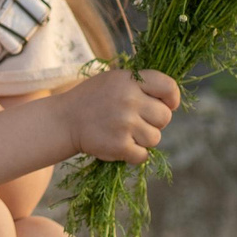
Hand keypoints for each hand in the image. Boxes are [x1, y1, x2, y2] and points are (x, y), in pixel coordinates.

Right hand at [59, 67, 179, 162]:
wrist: (65, 120)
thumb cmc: (94, 99)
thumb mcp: (115, 80)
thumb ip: (141, 85)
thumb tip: (170, 101)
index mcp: (130, 80)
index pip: (168, 86)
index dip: (172, 98)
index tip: (167, 105)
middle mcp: (129, 100)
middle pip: (165, 117)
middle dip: (155, 122)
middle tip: (136, 121)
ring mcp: (124, 123)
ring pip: (155, 138)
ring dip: (143, 139)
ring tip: (124, 132)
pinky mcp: (119, 145)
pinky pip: (143, 155)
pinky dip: (134, 154)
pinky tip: (120, 145)